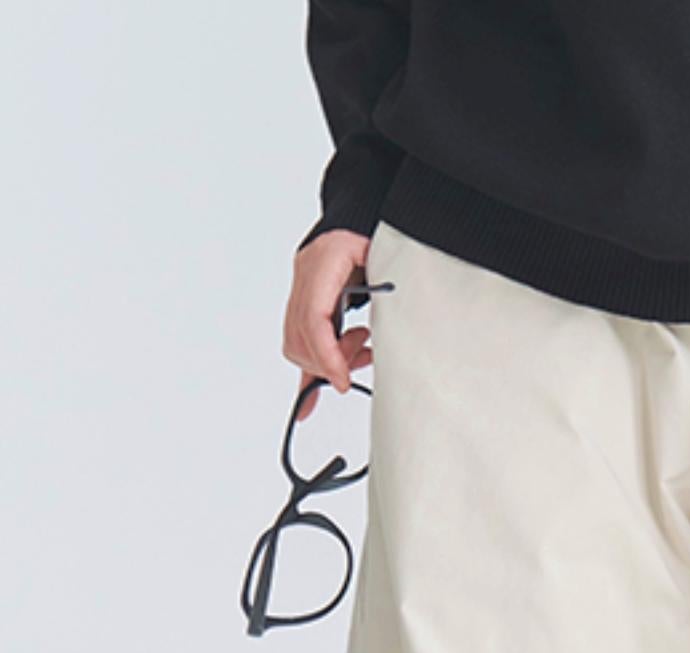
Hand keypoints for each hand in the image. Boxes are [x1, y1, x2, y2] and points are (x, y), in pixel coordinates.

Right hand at [283, 228, 372, 421]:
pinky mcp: (306, 296)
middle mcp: (306, 271)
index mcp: (324, 259)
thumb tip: (377, 339)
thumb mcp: (389, 260)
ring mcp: (302, 283)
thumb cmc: (382, 232)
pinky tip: (308, 402)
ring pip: (297, 340)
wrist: (367, 209)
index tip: (342, 381)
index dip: (327, 355)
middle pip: (300, 335)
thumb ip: (383, 297)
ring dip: (327, 359)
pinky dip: (309, 369)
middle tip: (361, 359)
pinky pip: (300, 338)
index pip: (313, 318)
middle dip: (328, 361)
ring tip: (360, 349)